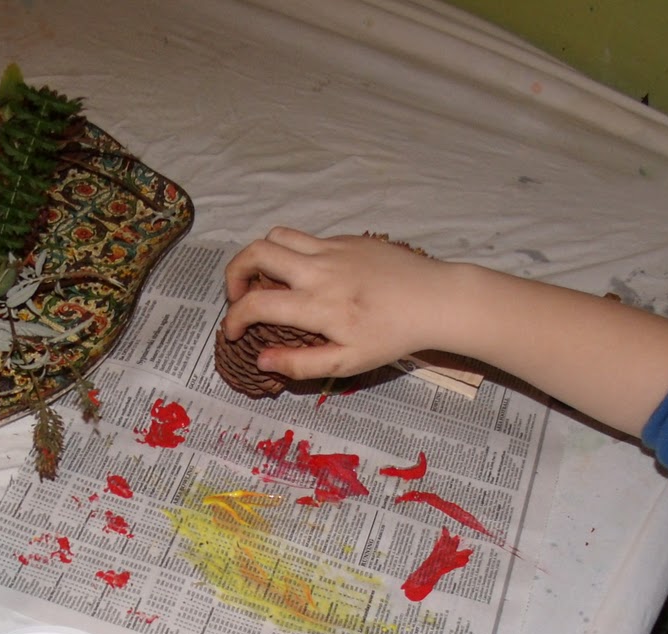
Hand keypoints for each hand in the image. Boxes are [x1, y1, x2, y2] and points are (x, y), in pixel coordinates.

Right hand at [221, 227, 455, 379]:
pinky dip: (293, 254)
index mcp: (316, 305)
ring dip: (261, 256)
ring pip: (277, 236)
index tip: (233, 332)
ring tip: (266, 280)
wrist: (434, 300)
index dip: (233, 319)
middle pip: (256, 252)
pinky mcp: (347, 239)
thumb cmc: (393, 336)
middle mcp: (318, 270)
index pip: (255, 304)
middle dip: (234, 273)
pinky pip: (307, 239)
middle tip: (239, 296)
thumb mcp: (348, 363)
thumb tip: (261, 359)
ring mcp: (332, 249)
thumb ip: (300, 363)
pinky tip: (308, 277)